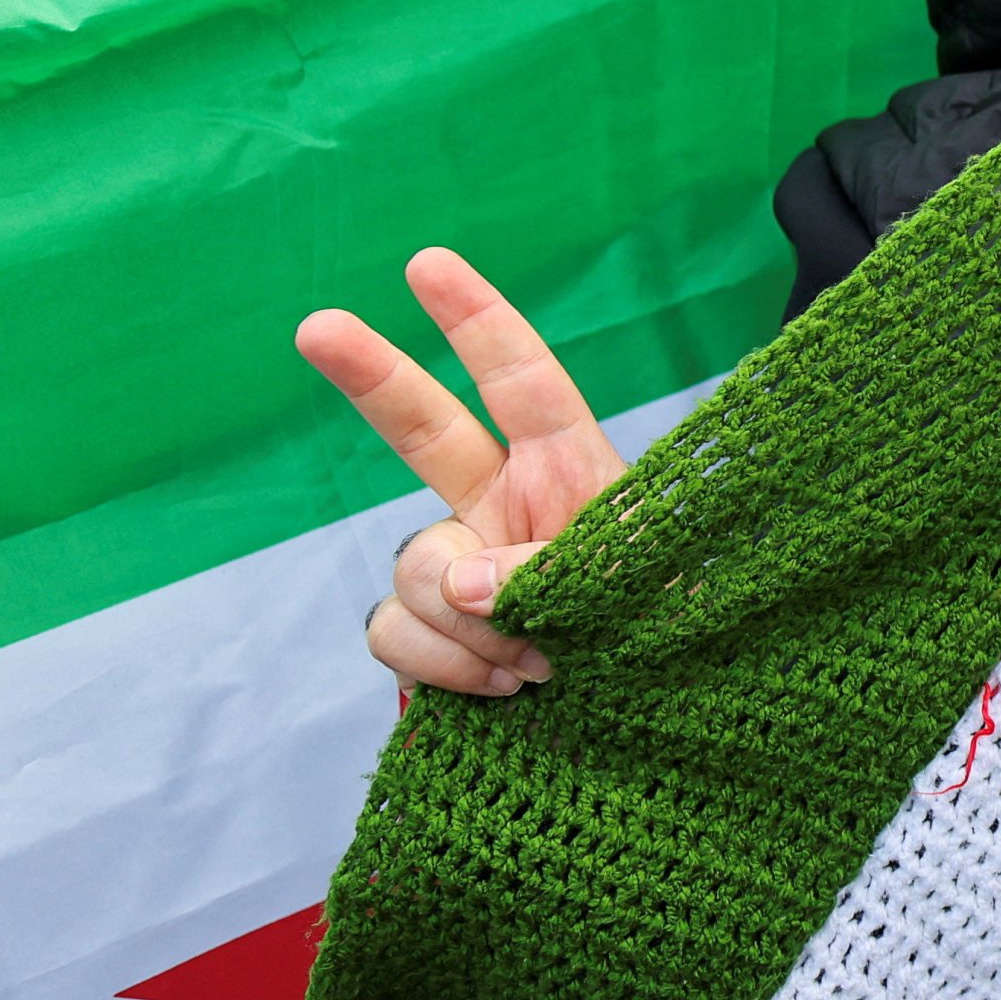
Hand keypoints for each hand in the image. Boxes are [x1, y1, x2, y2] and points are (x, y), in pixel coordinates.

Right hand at [299, 249, 627, 696]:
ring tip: (544, 663)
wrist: (670, 737)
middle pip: (424, 430)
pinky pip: (395, 634)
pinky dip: (444, 666)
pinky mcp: (435, 640)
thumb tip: (462, 582)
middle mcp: (509, 511)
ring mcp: (466, 575)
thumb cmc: (684, 644)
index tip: (428, 263)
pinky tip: (506, 691)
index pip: (525, 383)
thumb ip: (558, 570)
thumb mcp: (648, 590)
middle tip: (316, 324)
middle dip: (370, 375)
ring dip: (466, 620)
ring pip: (413, 566)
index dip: (478, 321)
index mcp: (576, 475)